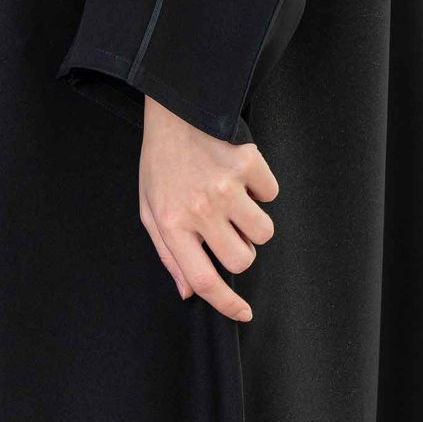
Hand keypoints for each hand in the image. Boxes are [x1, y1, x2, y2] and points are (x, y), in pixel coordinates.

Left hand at [139, 94, 278, 322]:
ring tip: (234, 202)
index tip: (243, 313)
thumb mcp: (151, 210)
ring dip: (253, 224)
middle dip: (239, 252)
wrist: (175, 109)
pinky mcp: (248, 163)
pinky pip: (271, 194)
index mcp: (172, 224)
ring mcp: (226, 186)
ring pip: (262, 232)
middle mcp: (200, 209)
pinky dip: (260, 189)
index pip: (204, 279)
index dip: (226, 304)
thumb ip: (169, 254)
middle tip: (225, 230)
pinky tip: (239, 175)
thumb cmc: (161, 163)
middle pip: (242, 260)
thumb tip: (188, 292)